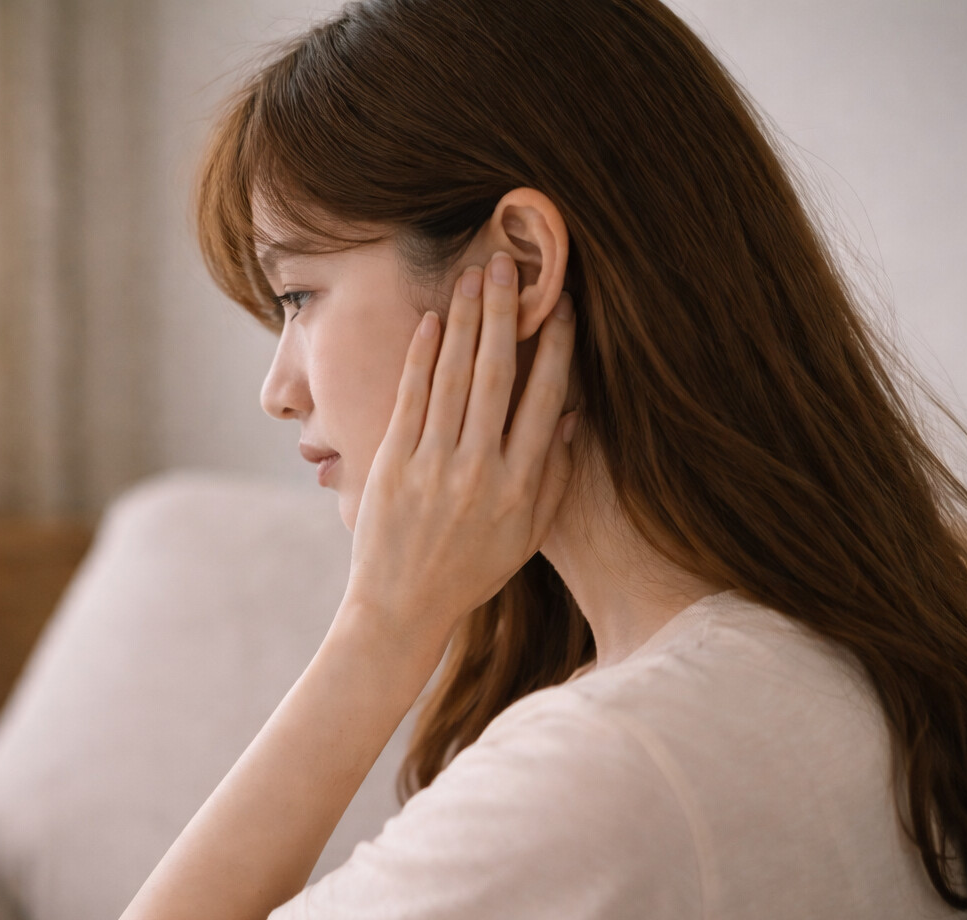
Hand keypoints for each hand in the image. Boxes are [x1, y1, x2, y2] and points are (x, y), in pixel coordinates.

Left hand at [344, 250, 579, 651]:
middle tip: (510, 264)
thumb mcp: (527, 535)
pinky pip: (411, 397)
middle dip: (506, 314)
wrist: (402, 607)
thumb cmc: (471, 571)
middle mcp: (480, 470)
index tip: (561, 306)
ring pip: (455, 377)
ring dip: (466, 321)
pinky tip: (435, 321)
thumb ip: (555, 476)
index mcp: (521, 485)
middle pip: (499, 375)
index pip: (545, 399)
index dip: (555, 347)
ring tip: (474, 276)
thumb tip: (573, 414)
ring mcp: (433, 465)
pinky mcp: (393, 463)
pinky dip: (423, 356)